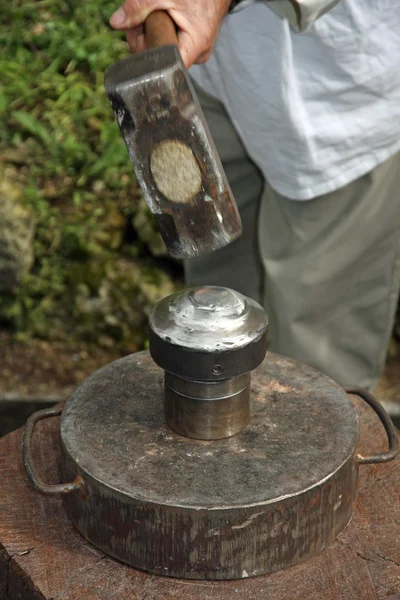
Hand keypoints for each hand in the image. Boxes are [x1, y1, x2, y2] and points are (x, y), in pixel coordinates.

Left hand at [109, 0, 230, 67]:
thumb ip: (137, 8)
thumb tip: (115, 23)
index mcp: (196, 45)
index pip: (165, 66)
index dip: (147, 54)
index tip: (140, 36)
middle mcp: (200, 54)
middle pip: (162, 59)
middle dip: (146, 39)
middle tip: (142, 19)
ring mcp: (199, 51)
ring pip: (166, 52)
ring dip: (153, 34)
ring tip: (154, 14)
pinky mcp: (196, 46)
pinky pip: (174, 45)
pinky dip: (163, 33)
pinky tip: (162, 20)